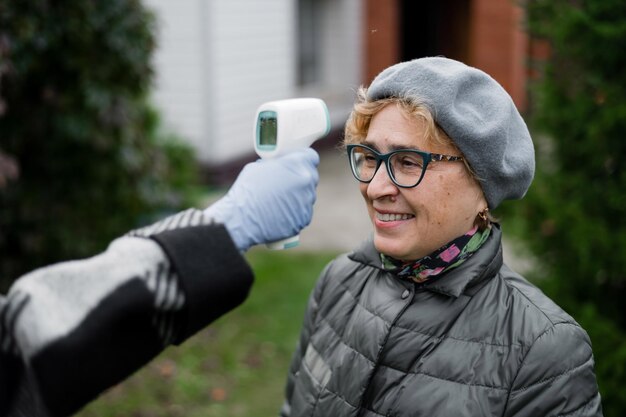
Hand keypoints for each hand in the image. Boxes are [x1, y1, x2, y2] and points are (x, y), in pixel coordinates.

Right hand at [205, 148, 319, 251]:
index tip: (297, 163)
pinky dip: (295, 211)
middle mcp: (306, 181)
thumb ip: (276, 164)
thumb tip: (278, 165)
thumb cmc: (248, 191)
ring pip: (307, 194)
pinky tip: (280, 212)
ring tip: (279, 200)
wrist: (244, 219)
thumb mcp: (259, 166)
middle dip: (300, 177)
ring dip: (298, 195)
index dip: (303, 159)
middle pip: (310, 176)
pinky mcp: (305, 217)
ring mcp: (307, 201)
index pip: (311, 157)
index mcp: (297, 164)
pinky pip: (303, 211)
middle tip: (285, 182)